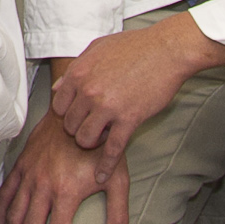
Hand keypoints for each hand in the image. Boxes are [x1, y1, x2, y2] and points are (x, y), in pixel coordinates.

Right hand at [0, 109, 125, 223]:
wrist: (77, 111)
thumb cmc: (99, 145)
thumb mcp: (117, 178)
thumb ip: (117, 214)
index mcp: (66, 193)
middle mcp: (43, 186)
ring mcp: (29, 175)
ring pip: (15, 217)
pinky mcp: (21, 165)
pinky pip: (5, 194)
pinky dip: (1, 213)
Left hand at [45, 15, 224, 156]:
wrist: (166, 51)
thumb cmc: (133, 47)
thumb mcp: (96, 49)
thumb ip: (75, 69)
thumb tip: (59, 87)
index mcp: (79, 74)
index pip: (57, 106)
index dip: (66, 114)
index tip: (76, 115)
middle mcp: (89, 92)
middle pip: (69, 125)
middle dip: (78, 129)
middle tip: (90, 126)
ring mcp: (108, 107)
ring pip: (85, 139)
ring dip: (91, 142)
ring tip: (101, 137)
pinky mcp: (129, 120)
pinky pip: (111, 150)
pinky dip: (105, 166)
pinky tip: (102, 176)